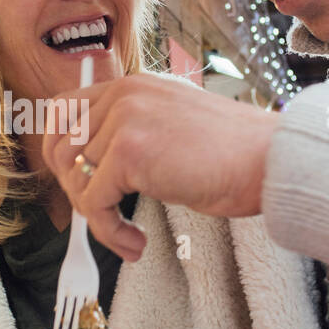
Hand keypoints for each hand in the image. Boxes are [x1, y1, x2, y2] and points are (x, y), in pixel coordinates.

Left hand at [42, 75, 278, 260]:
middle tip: (103, 216)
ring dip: (96, 218)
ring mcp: (124, 119)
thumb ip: (131, 134)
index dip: (59, 153)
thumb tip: (91, 168)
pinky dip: (110, 233)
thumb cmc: (232, 155)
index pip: (62, 111)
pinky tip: (136, 243)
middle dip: (74, 190)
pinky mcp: (129, 152)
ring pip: (75, 179)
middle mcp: (123, 94)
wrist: (269, 160)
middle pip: (59, 146)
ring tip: (126, 236)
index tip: (77, 185)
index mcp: (131, 86)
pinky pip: (95, 204)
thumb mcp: (171, 129)